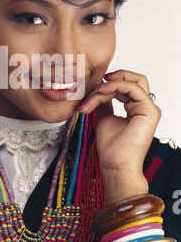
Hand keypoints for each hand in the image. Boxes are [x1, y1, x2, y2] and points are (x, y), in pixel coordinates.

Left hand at [79, 70, 161, 203]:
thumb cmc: (112, 147)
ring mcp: (149, 108)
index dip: (109, 84)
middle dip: (114, 77)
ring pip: (132, 81)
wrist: (115, 164)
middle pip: (134, 78)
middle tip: (97, 84)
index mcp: (136, 108)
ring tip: (96, 93)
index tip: (92, 90)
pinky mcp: (149, 111)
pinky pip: (132, 88)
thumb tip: (99, 89)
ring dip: (110, 84)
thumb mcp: (105, 116)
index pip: (126, 85)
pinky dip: (115, 86)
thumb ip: (105, 102)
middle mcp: (145, 107)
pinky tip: (102, 92)